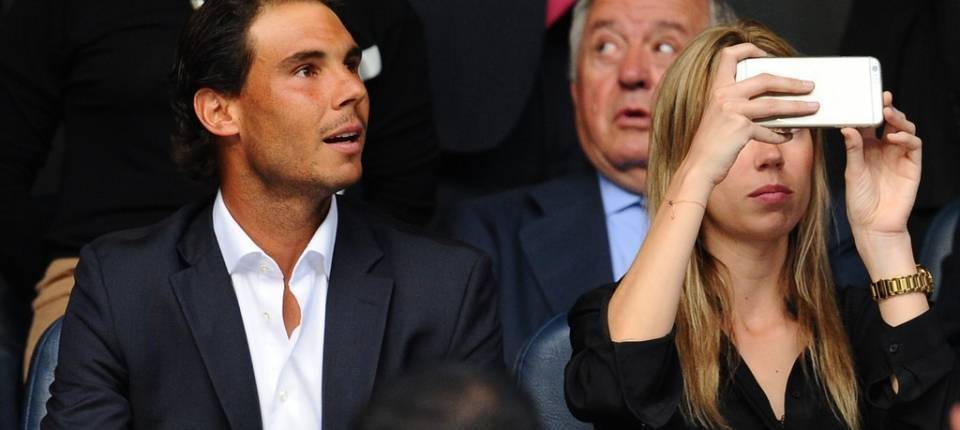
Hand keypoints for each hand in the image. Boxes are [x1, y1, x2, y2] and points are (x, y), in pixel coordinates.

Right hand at [682, 43, 818, 185]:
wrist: (698, 167)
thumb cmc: (711, 144)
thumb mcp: (720, 116)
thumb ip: (738, 104)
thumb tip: (773, 100)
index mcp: (716, 88)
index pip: (729, 55)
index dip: (749, 49)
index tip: (767, 55)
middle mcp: (723, 95)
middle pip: (765, 79)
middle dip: (791, 82)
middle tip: (809, 85)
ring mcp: (731, 111)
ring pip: (773, 104)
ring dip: (797, 106)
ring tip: (813, 107)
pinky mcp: (740, 129)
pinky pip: (769, 130)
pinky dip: (781, 135)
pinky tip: (788, 136)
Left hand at [842, 92, 919, 236]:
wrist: (874, 225)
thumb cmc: (859, 201)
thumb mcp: (852, 172)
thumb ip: (853, 150)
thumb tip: (847, 128)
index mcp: (866, 149)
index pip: (869, 125)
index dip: (868, 111)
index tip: (864, 97)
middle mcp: (883, 150)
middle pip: (889, 123)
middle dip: (887, 109)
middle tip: (882, 98)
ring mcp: (899, 156)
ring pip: (904, 129)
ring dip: (898, 119)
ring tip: (888, 113)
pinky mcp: (912, 165)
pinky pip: (914, 145)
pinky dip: (906, 137)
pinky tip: (895, 136)